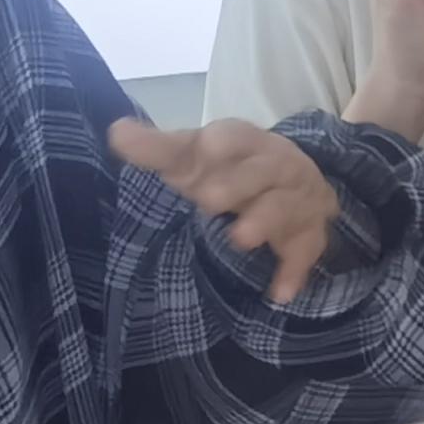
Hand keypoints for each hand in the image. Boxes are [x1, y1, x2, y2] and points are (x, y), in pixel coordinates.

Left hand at [108, 117, 338, 302]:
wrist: (294, 182)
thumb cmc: (231, 169)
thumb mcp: (194, 157)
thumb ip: (158, 149)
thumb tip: (116, 132)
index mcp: (245, 143)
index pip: (236, 137)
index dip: (222, 143)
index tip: (204, 149)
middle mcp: (276, 166)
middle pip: (264, 171)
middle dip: (241, 184)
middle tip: (208, 200)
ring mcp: (296, 200)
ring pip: (285, 207)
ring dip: (265, 221)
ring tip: (240, 238)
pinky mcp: (308, 234)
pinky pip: (306, 251)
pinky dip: (294, 271)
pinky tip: (280, 291)